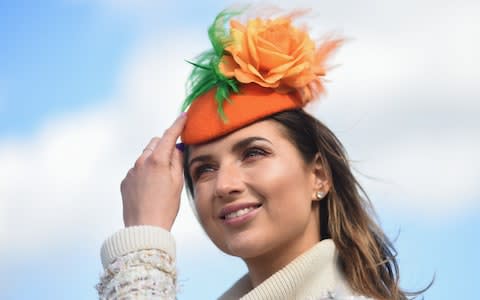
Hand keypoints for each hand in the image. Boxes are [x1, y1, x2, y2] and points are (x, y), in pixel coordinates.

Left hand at [121, 113, 186, 229]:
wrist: (144, 228)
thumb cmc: (165, 207)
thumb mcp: (177, 182)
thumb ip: (177, 161)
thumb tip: (176, 148)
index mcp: (157, 160)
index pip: (169, 135)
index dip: (177, 124)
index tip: (183, 116)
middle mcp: (141, 161)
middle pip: (155, 143)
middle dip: (164, 145)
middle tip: (174, 157)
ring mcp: (131, 171)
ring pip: (145, 156)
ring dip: (154, 159)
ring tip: (162, 179)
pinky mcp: (125, 181)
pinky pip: (137, 169)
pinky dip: (145, 172)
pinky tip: (151, 187)